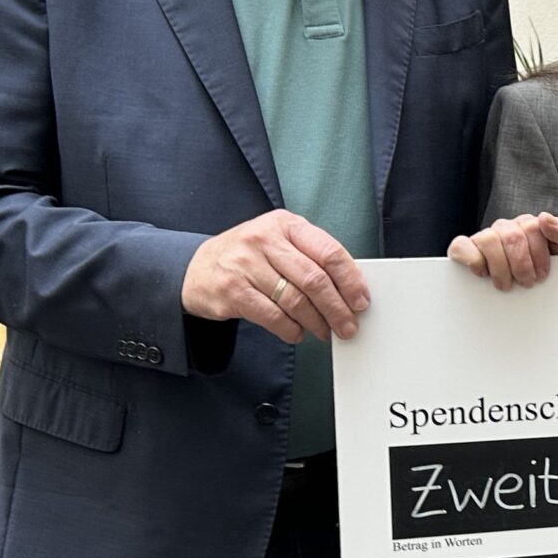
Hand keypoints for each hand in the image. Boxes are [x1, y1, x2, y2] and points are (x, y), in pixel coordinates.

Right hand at [182, 210, 370, 345]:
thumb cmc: (249, 256)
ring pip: (295, 300)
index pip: (328, 251)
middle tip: (348, 326)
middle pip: (314, 279)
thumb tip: (349, 289)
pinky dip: (291, 330)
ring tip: (326, 332)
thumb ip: (310, 256)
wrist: (196, 268)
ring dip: (317, 323)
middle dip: (337, 308)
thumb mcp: (278, 242)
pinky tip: (298, 333)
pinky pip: (273, 316)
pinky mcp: (232, 290)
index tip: (362, 301)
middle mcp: (264, 240)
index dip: (351, 280)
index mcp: (285, 224)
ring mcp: (245, 264)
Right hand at [448, 211, 557, 290]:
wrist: (545, 293)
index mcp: (529, 226)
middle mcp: (506, 228)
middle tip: (527, 283)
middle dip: (521, 265)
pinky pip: (461, 246)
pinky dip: (471, 258)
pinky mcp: (466, 249)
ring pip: (488, 240)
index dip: (539, 254)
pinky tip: (482, 273)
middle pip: (511, 237)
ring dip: (500, 267)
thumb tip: (544, 217)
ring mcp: (486, 238)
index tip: (542, 275)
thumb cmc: (551, 274)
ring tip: (506, 284)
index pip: (532, 228)